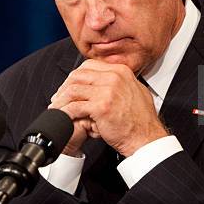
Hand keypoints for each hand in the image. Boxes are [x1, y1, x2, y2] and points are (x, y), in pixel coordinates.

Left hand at [49, 59, 168, 156]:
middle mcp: (114, 77)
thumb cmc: (141, 120)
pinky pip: (75, 106)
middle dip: (64, 87)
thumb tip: (104, 80)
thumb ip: (120, 83)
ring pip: (74, 89)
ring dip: (61, 100)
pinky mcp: (101, 106)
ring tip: (56, 108)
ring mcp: (108, 90)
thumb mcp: (135, 91)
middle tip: (59, 98)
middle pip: (78, 75)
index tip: (69, 86)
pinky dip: (65, 112)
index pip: (89, 65)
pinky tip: (63, 117)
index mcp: (121, 71)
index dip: (75, 76)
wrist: (147, 137)